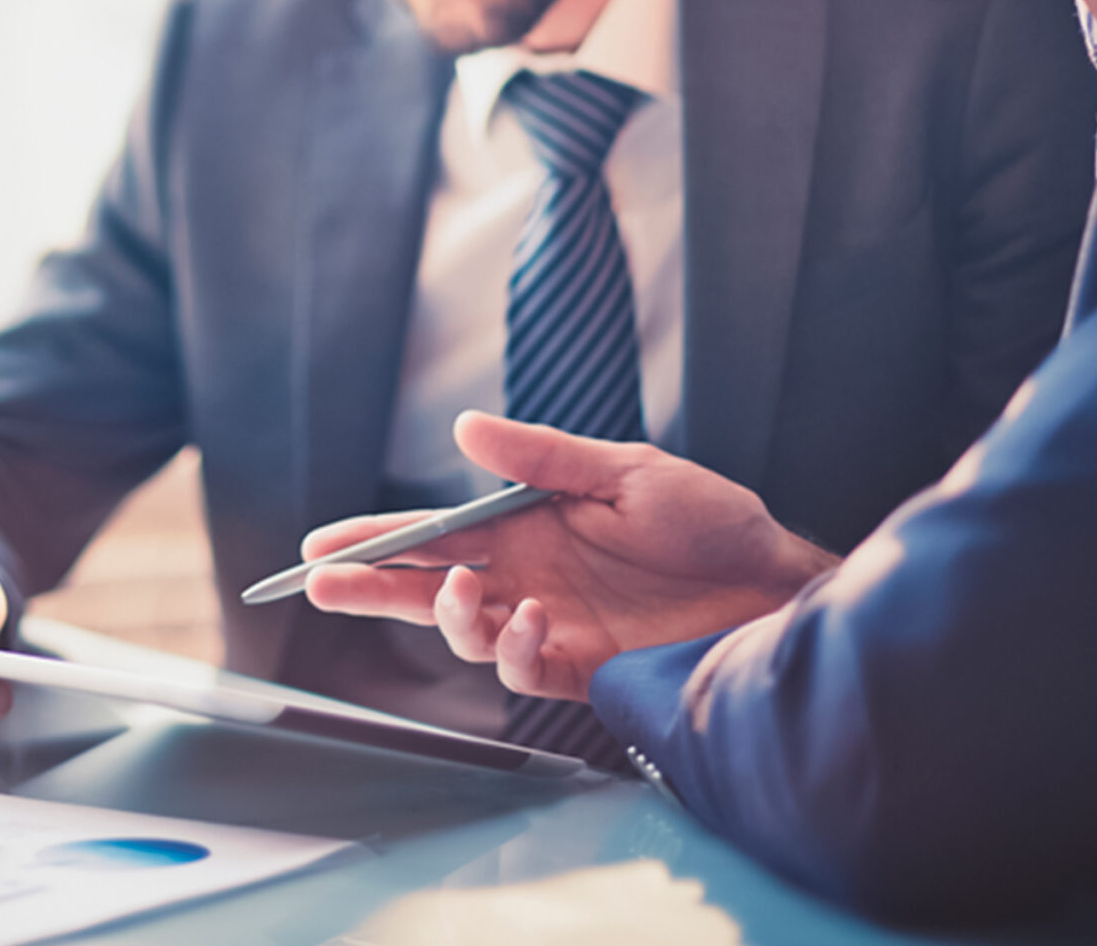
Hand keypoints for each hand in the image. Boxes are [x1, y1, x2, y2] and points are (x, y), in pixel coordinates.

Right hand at [301, 411, 834, 698]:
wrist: (774, 586)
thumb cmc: (710, 521)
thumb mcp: (625, 471)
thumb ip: (541, 457)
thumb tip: (463, 429)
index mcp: (526, 526)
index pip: (433, 534)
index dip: (375, 540)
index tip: (321, 545)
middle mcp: (527, 577)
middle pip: (426, 589)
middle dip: (370, 589)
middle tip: (322, 585)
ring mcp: (551, 624)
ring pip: (465, 633)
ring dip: (446, 616)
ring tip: (458, 593)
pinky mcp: (583, 667)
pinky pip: (523, 668)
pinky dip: (514, 647)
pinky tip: (529, 620)